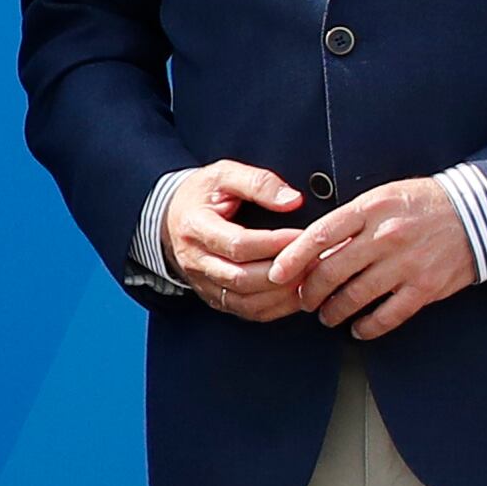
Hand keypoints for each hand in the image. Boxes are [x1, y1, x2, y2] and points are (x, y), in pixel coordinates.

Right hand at [157, 159, 316, 320]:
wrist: (173, 216)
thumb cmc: (202, 194)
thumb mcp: (225, 174)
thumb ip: (259, 183)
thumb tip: (293, 200)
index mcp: (195, 227)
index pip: (237, 244)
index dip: (274, 243)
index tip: (303, 235)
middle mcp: (196, 261)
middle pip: (242, 278)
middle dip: (283, 271)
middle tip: (313, 258)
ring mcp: (203, 283)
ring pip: (246, 301)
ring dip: (282, 293)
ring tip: (309, 275)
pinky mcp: (215, 297)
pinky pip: (247, 311)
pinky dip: (276, 307)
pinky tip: (296, 292)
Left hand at [268, 175, 481, 340]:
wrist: (480, 212)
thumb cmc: (422, 203)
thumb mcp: (382, 198)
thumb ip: (348, 221)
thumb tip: (310, 247)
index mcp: (370, 209)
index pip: (319, 236)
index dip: (292, 259)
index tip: (276, 274)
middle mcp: (385, 237)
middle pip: (331, 271)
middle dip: (309, 292)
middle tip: (302, 300)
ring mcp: (406, 264)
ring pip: (355, 297)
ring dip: (333, 311)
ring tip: (327, 315)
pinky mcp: (426, 287)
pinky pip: (388, 315)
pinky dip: (368, 327)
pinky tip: (358, 329)